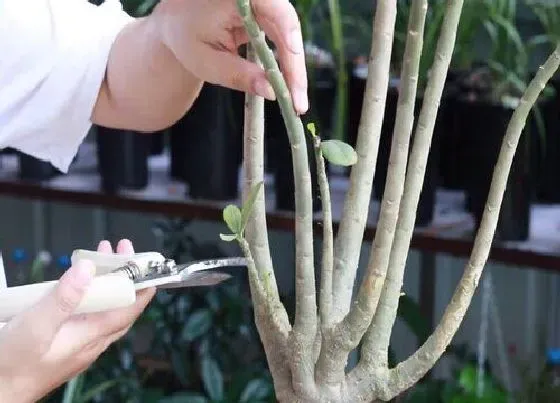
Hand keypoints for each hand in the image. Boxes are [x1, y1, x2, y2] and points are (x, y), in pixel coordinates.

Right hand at [0, 239, 154, 401]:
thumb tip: (89, 270)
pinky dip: (91, 295)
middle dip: (125, 275)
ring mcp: (80, 344)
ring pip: (104, 310)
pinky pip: (89, 316)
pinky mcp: (67, 344)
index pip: (130, 309)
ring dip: (107, 283)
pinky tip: (80, 286)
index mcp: (92, 336)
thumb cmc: (14, 366)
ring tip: (100, 258)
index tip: (149, 265)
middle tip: (121, 250)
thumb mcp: (37, 326)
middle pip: (120, 305)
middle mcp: (92, 341)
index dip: (142, 286)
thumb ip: (63, 298)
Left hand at [155, 0, 307, 113]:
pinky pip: (284, 38)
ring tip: (295, 101)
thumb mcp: (207, 62)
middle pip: (288, 27)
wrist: (177, 22)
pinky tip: (287, 87)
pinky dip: (286, 63)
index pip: (278, 15)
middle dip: (295, 67)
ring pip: (290, 35)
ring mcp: (264, 2)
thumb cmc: (185, 37)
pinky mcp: (268, 13)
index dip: (290, 49)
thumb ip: (238, 75)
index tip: (293, 82)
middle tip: (298, 104)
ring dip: (294, 68)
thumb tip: (271, 92)